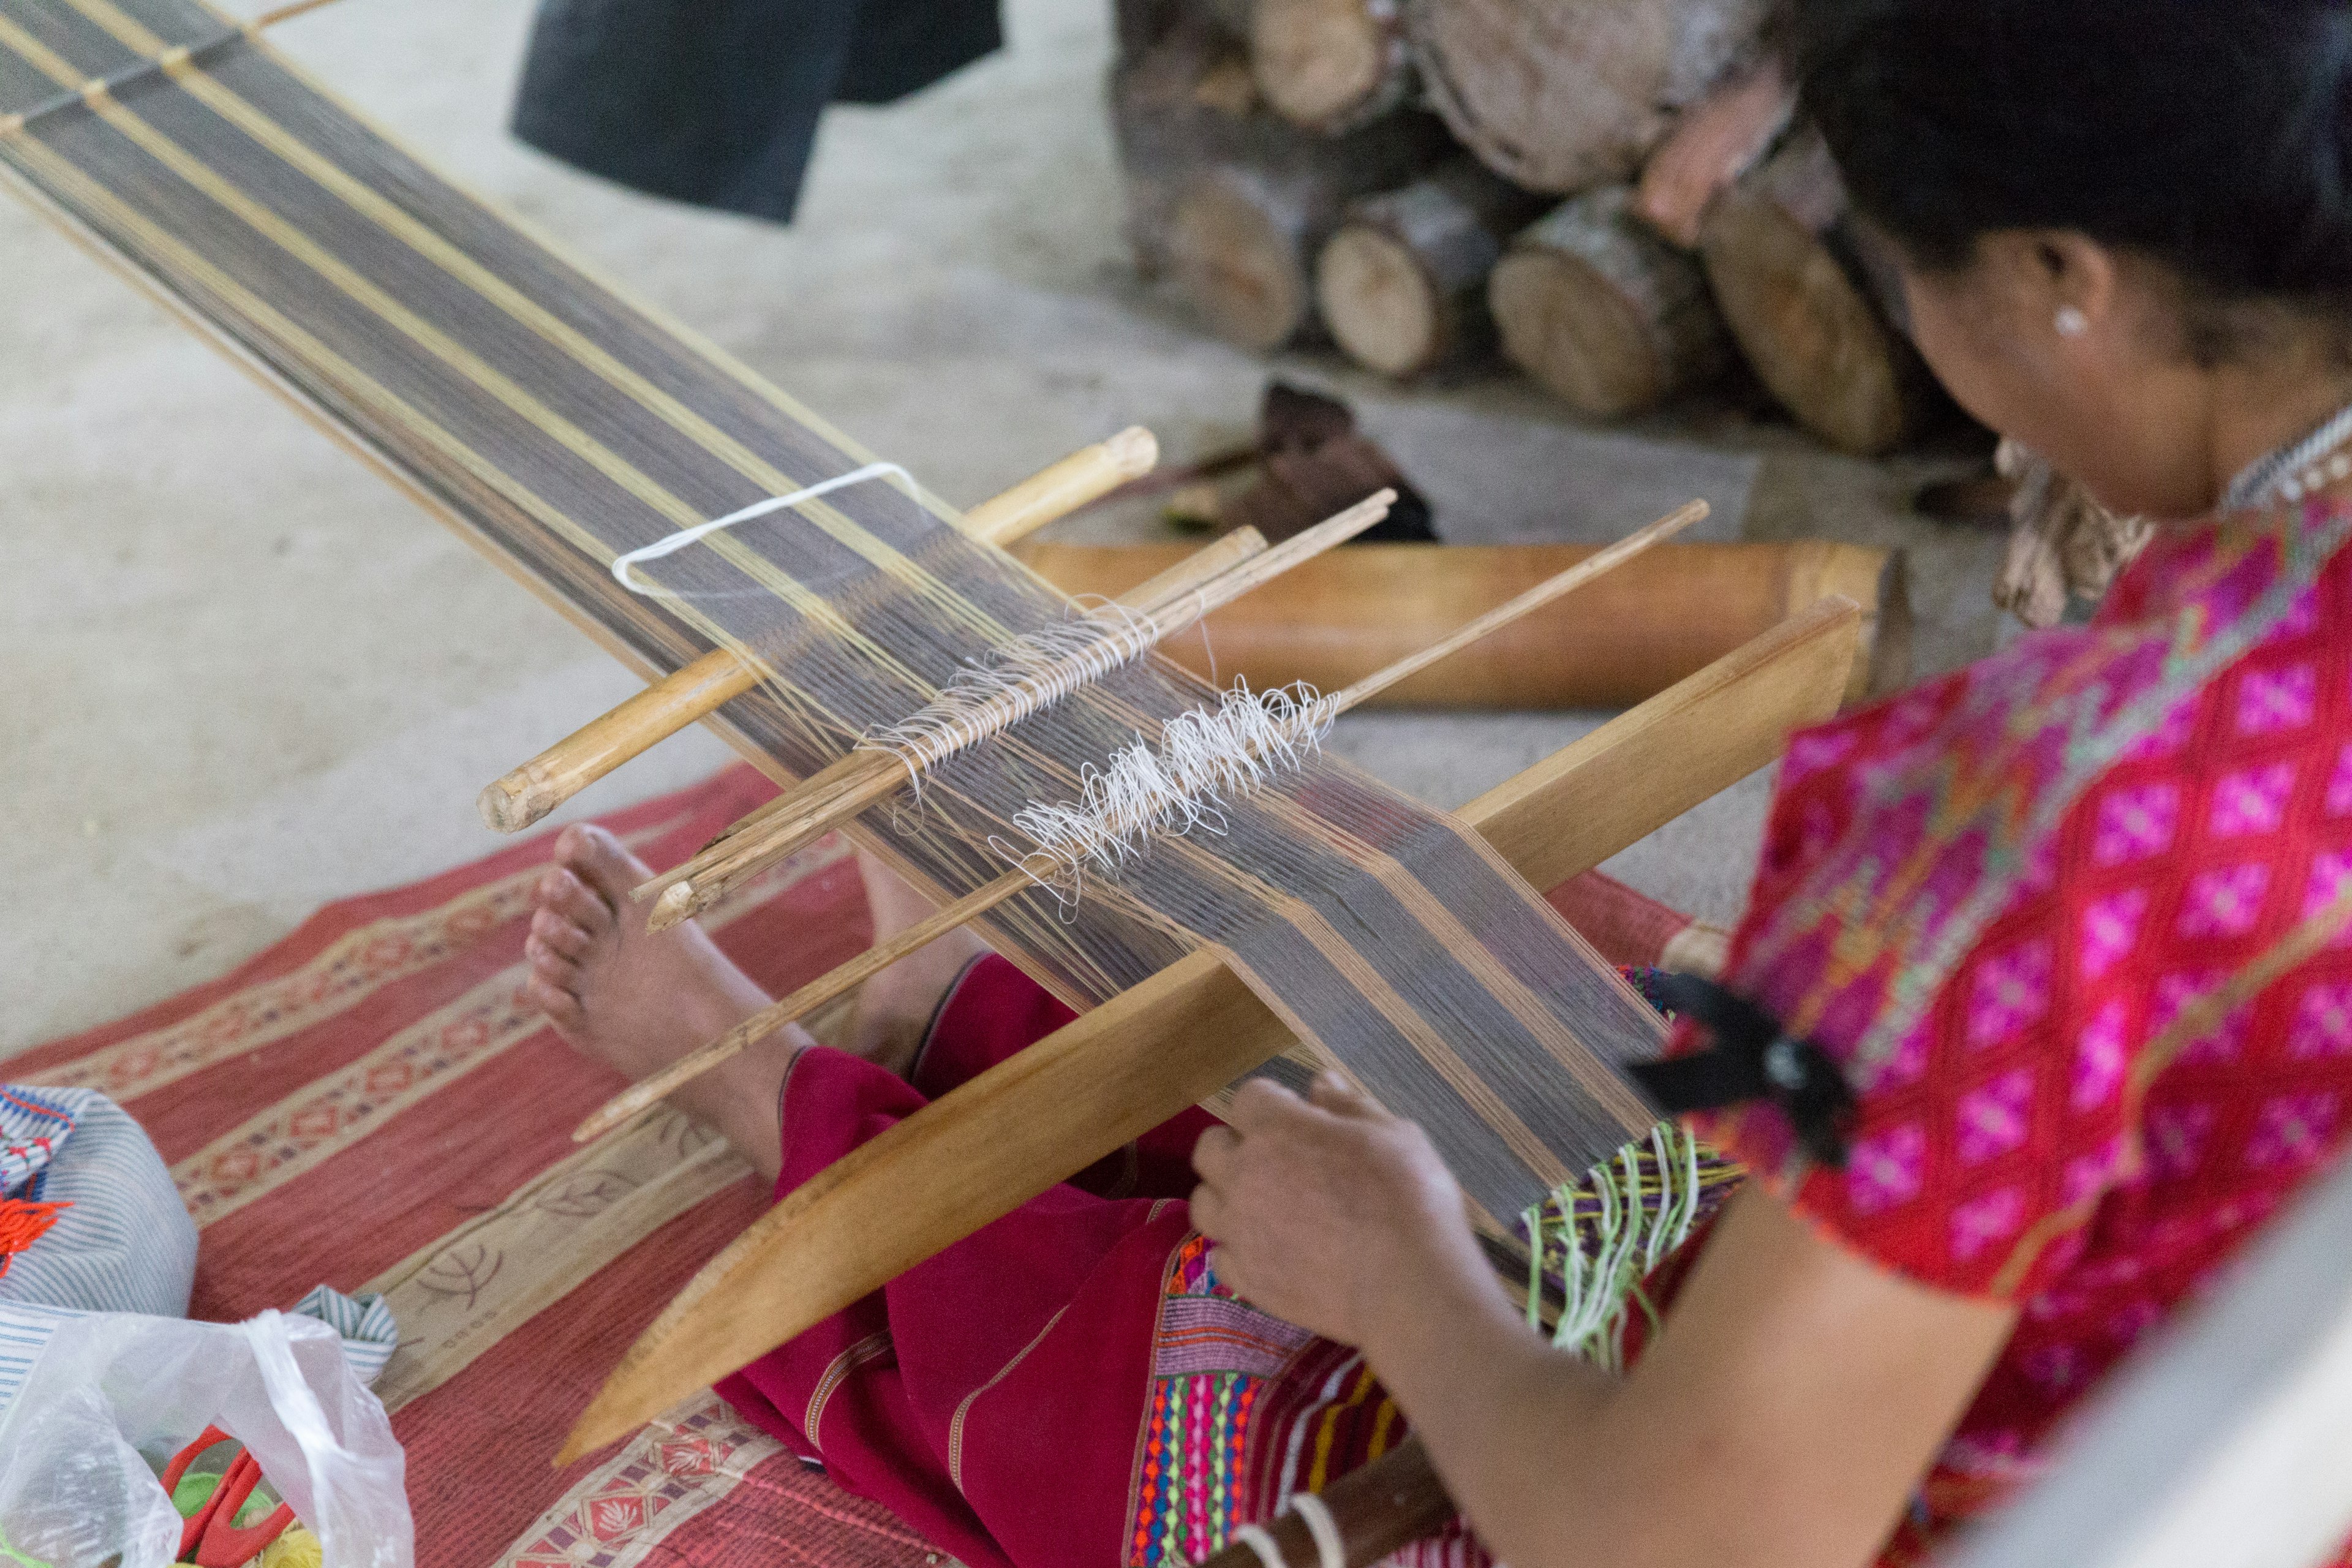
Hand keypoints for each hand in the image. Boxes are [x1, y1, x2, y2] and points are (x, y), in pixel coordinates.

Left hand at [1189, 1071, 1491, 1351]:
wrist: (1408, 1286)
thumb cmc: (1409, 1198)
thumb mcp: (1394, 1135)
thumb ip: (1348, 1106)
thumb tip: (1319, 1081)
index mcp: (1278, 1130)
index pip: (1248, 1098)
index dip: (1274, 1103)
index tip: (1301, 1116)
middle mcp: (1244, 1175)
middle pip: (1209, 1148)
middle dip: (1236, 1145)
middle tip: (1275, 1161)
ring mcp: (1240, 1231)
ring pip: (1203, 1202)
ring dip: (1226, 1197)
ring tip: (1263, 1206)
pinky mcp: (1248, 1279)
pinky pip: (1221, 1256)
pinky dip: (1240, 1250)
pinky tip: (1271, 1251)